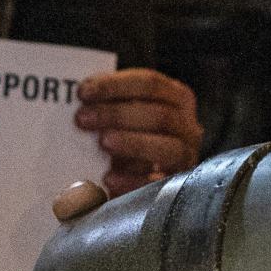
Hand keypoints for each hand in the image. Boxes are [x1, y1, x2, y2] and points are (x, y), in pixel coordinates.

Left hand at [76, 68, 202, 196]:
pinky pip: (158, 184)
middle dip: (118, 115)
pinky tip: (109, 178)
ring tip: (102, 142)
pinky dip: (133, 180)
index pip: (150, 84)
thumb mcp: (125, 114)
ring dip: (132, 143)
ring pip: (166, 147)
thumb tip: (83, 95)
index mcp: (177, 98)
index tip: (83, 92)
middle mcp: (188, 126)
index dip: (115, 85)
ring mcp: (185, 158)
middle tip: (82, 119)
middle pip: (159, 115)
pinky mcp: (174, 187)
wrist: (138, 177)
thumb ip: (111, 103)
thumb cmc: (130, 134)